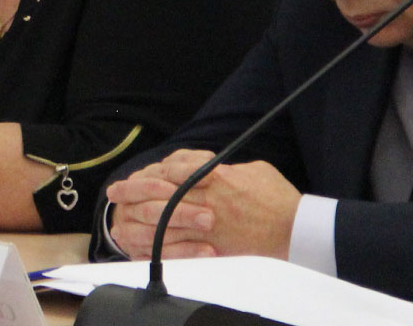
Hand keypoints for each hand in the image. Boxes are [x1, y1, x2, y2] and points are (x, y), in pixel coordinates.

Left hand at [106, 149, 298, 260]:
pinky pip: (181, 246)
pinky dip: (160, 243)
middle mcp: (207, 201)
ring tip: (121, 217)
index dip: (150, 172)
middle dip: (134, 193)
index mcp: (216, 177)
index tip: (135, 174)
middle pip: (160, 194)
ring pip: (165, 220)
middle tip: (115, 192)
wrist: (297, 229)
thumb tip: (208, 165)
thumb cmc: (277, 197)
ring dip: (139, 218)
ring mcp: (209, 227)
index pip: (172, 170)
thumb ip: (225, 167)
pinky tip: (145, 242)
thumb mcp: (252, 169)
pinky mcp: (215, 248)